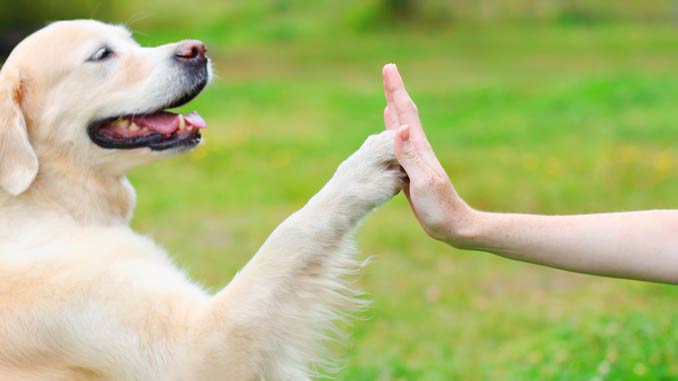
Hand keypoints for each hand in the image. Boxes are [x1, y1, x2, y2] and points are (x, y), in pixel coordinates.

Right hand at [382, 64, 475, 245]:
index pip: (405, 114)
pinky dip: (393, 134)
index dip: (396, 90)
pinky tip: (391, 131)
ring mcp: (416, 160)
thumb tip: (399, 128)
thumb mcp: (423, 181)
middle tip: (388, 71)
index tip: (389, 68)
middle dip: (395, 92)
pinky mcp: (411, 171)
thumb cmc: (440, 207)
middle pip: (404, 114)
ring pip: (401, 128)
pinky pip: (399, 147)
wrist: (453, 226)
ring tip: (389, 96)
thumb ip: (410, 156)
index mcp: (420, 149)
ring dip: (394, 110)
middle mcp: (418, 150)